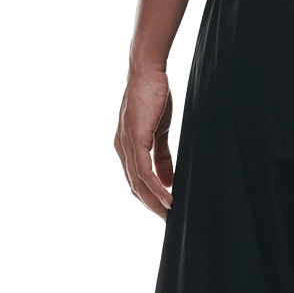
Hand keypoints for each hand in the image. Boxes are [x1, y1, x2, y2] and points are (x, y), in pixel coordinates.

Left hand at [114, 67, 174, 219]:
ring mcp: (127, 144)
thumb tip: (168, 180)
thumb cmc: (154, 99)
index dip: (150, 197)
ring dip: (155, 199)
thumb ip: (162, 156)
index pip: (136, 180)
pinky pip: (144, 169)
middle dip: (153, 204)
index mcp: (127, 147)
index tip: (165, 210)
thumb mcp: (159, 132)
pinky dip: (156, 185)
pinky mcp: (135, 138)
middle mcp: (123, 148)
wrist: (149, 73)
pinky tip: (168, 195)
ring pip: (139, 181)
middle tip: (170, 219)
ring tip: (170, 212)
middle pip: (136, 185)